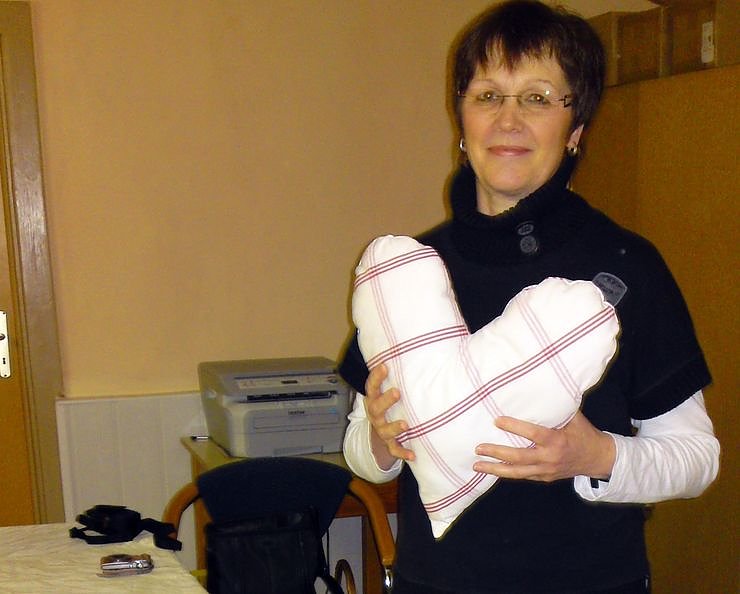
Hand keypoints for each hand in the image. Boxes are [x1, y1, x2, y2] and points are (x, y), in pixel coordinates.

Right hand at [364, 364, 414, 468]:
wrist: (379, 435)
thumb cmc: (389, 405)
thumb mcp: (388, 390)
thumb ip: (399, 376)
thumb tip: (421, 350)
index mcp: (374, 399)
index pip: (371, 386)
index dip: (376, 376)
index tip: (385, 366)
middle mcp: (375, 415)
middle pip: (376, 408)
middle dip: (386, 400)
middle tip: (397, 392)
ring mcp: (381, 430)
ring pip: (385, 430)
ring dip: (395, 427)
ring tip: (406, 425)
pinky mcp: (390, 444)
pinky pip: (395, 450)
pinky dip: (403, 453)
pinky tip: (413, 455)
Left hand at [473, 411, 615, 481]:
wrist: (597, 459)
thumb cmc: (583, 433)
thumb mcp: (574, 417)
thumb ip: (556, 406)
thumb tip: (540, 384)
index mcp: (557, 440)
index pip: (533, 433)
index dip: (514, 427)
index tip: (496, 420)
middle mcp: (550, 458)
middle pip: (519, 457)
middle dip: (497, 452)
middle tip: (478, 447)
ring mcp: (546, 471)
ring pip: (517, 472)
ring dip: (495, 468)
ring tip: (476, 465)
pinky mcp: (544, 478)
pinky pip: (522, 476)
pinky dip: (506, 473)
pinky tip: (491, 469)